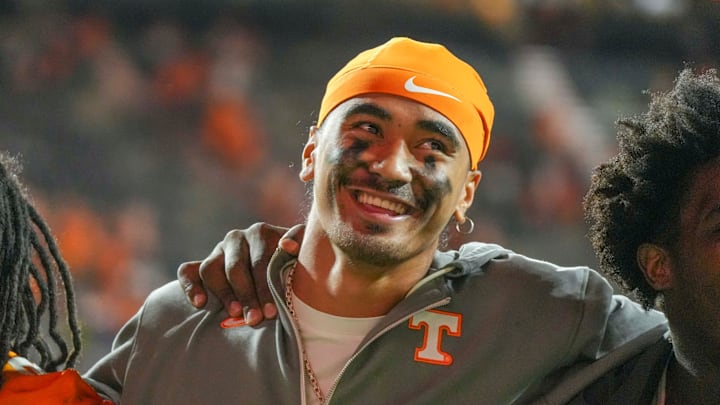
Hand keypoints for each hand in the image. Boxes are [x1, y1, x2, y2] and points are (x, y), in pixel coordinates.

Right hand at [177, 223, 303, 325]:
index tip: (272, 312)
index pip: (261, 261)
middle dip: (246, 296)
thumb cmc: (292, 265)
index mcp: (261, 233)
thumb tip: (287, 246)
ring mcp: (217, 251)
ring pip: (210, 269)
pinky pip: (187, 271)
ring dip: (222, 293)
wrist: (276, 267)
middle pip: (236, 267)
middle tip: (255, 319)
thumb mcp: (301, 255)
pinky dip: (190, 286)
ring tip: (234, 313)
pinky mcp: (200, 264)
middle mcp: (237, 238)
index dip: (266, 288)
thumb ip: (299, 245)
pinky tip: (199, 303)